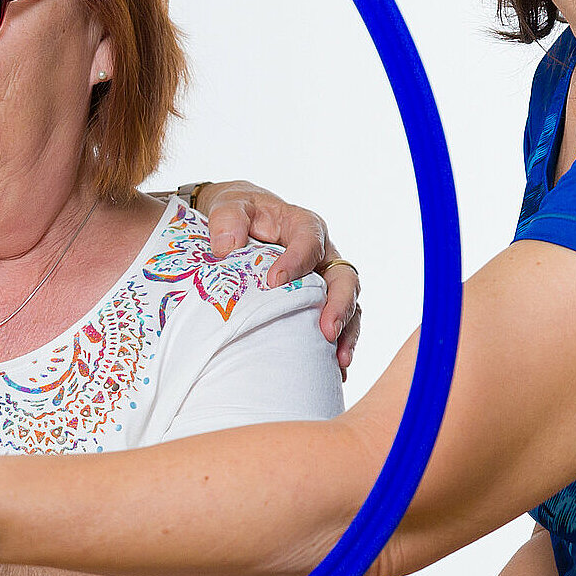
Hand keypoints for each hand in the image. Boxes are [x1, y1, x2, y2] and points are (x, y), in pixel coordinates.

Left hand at [194, 180, 362, 374]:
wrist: (242, 224)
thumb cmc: (240, 213)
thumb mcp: (230, 206)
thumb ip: (227, 219)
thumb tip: (227, 248)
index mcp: (304, 226)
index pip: (308, 241)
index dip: (296, 261)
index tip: (274, 281)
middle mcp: (323, 254)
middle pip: (344, 278)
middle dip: (339, 305)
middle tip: (326, 331)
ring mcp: (325, 280)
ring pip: (349, 305)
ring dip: (345, 332)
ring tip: (338, 360)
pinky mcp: (318, 302)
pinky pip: (336, 324)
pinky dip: (337, 346)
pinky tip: (332, 370)